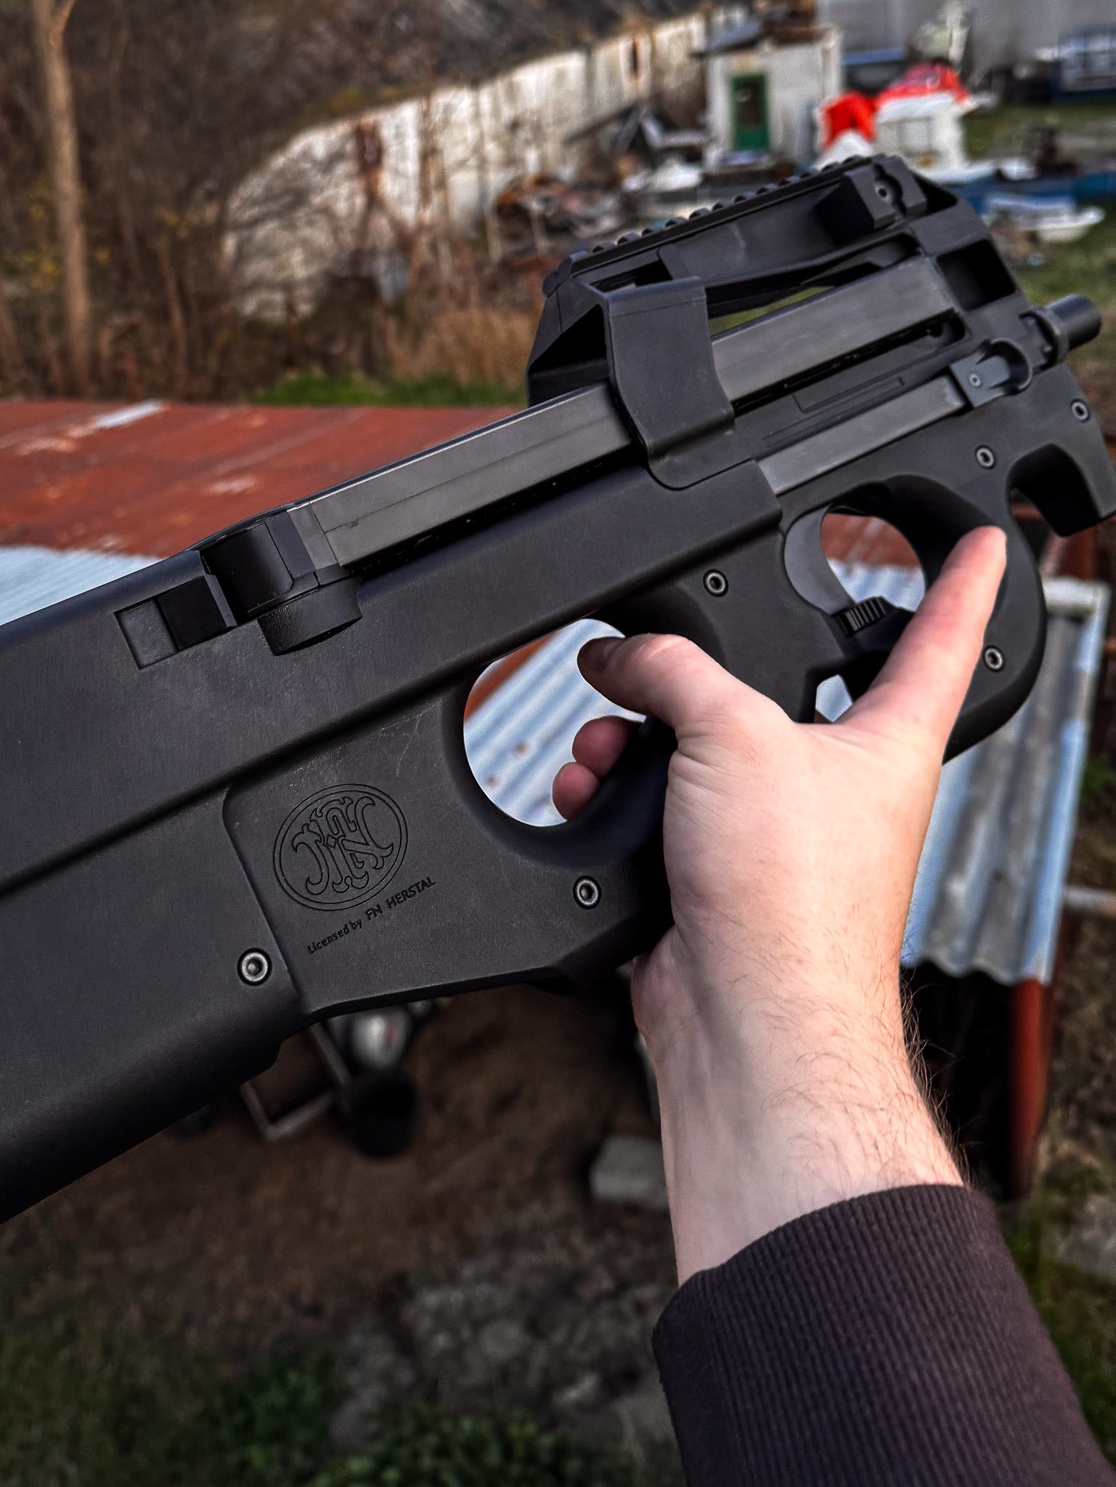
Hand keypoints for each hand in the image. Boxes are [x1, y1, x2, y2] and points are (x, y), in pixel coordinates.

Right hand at [553, 528, 1006, 1279]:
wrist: (747, 1026)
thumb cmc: (792, 904)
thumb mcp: (733, 735)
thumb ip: (672, 670)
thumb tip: (618, 657)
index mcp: (887, 739)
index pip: (940, 637)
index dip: (960, 582)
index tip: (978, 540)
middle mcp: (838, 784)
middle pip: (771, 689)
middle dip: (692, 674)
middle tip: (651, 655)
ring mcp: (773, 835)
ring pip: (694, 750)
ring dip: (633, 741)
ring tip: (602, 746)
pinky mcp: (711, 879)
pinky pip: (653, 812)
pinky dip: (612, 800)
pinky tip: (587, 795)